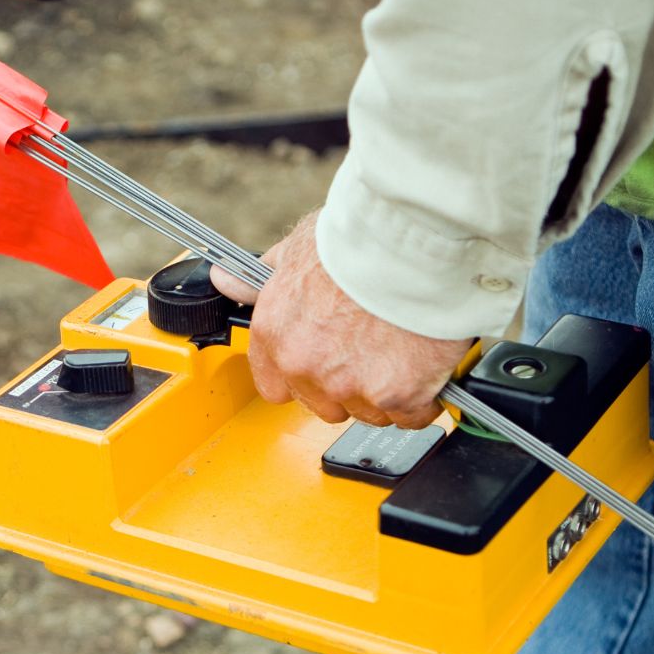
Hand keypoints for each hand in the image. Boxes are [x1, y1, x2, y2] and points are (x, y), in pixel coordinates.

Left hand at [211, 211, 473, 427]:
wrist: (411, 241)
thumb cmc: (358, 238)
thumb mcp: (297, 249)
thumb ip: (261, 279)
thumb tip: (226, 281)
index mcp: (275, 333)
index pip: (275, 386)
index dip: (305, 376)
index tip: (325, 362)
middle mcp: (306, 365)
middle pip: (326, 405)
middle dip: (349, 385)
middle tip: (374, 348)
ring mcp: (351, 385)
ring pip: (371, 412)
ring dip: (388, 391)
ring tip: (403, 348)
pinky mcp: (397, 395)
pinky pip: (413, 414)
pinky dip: (424, 396)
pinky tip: (427, 364)